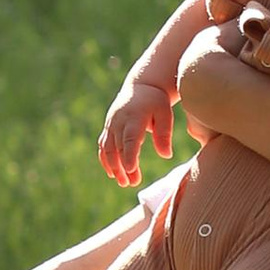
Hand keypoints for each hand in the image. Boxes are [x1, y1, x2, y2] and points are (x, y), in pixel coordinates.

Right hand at [98, 73, 175, 188]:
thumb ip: (164, 134)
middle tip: (132, 183)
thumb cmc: (156, 102)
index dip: (129, 154)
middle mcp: (119, 121)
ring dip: (114, 167)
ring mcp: (111, 124)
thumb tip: (166, 155)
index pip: (130, 138)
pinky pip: (103, 146)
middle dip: (123, 167)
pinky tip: (113, 174)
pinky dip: (105, 160)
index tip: (131, 169)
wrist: (141, 86)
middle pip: (118, 147)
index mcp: (135, 116)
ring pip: (108, 149)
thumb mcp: (165, 114)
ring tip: (124, 183)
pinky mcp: (108, 128)